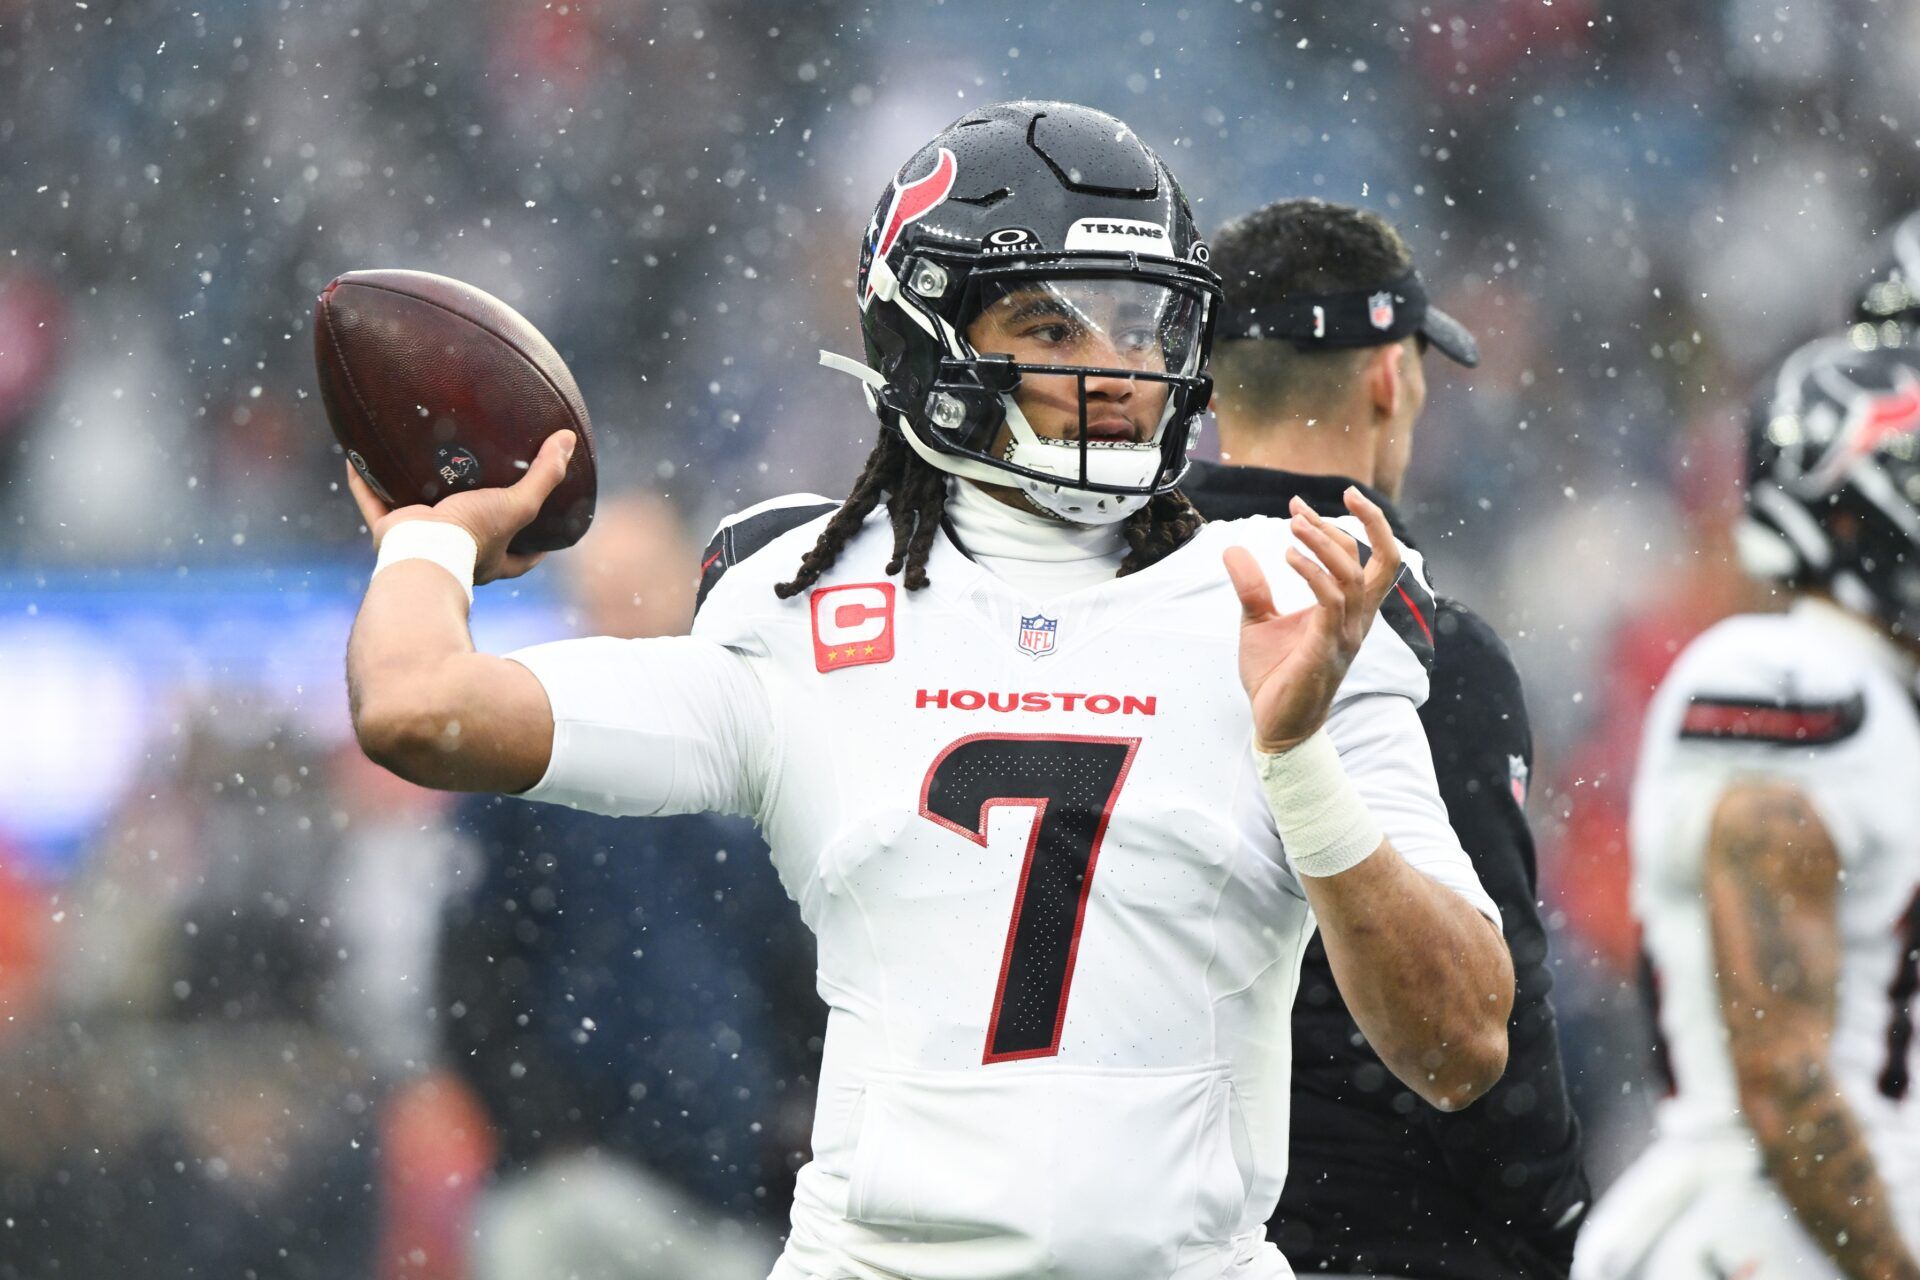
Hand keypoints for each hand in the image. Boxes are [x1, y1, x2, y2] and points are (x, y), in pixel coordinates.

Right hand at [343, 430, 575, 584]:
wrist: (422, 556)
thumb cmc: (473, 537)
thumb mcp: (518, 505)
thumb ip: (545, 475)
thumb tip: (569, 439)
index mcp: (489, 557)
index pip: (521, 557)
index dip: (535, 546)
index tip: (547, 531)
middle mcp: (455, 555)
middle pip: (467, 537)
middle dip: (471, 517)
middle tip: (478, 487)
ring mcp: (419, 544)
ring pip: (416, 519)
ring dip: (413, 496)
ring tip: (418, 466)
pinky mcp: (387, 532)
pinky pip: (370, 501)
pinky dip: (362, 481)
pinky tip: (356, 455)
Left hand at [1224, 488, 1402, 753]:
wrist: (1276, 725)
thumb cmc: (1275, 676)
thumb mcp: (1257, 621)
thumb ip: (1252, 587)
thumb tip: (1232, 548)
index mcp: (1348, 610)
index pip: (1362, 557)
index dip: (1335, 526)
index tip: (1296, 506)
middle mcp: (1357, 619)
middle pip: (1387, 561)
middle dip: (1373, 522)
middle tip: (1342, 492)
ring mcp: (1346, 634)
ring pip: (1353, 575)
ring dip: (1324, 543)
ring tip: (1293, 524)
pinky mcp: (1327, 648)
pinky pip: (1332, 601)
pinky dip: (1313, 572)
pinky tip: (1286, 557)